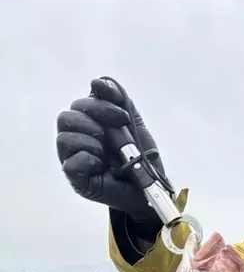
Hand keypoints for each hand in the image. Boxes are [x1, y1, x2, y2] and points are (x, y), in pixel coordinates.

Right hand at [56, 78, 169, 224]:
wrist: (151, 188)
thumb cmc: (140, 158)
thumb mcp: (133, 124)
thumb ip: (119, 98)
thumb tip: (96, 82)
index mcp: (88, 124)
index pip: (80, 104)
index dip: (100, 106)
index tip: (123, 117)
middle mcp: (78, 140)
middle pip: (66, 118)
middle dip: (92, 122)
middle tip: (111, 135)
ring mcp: (75, 160)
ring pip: (63, 138)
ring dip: (89, 141)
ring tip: (105, 152)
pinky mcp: (78, 180)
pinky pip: (70, 164)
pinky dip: (87, 160)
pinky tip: (101, 165)